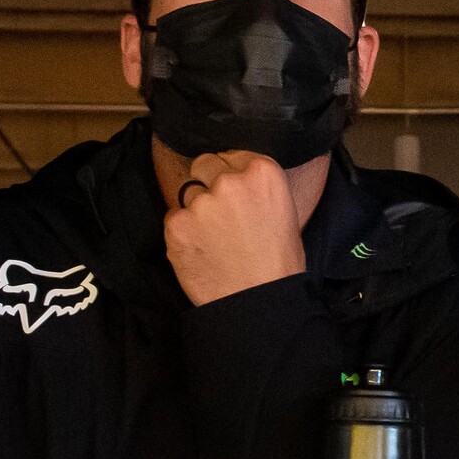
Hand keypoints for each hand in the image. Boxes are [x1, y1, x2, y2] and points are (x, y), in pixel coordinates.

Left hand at [163, 150, 307, 306]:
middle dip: (209, 184)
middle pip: (205, 164)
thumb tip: (235, 174)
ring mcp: (201, 203)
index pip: (233, 154)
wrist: (258, 303)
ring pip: (188, 194)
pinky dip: (183, 234)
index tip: (235, 193)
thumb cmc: (277, 264)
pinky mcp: (177, 225)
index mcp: (263, 173)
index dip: (231, 173)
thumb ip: (258, 187)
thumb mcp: (284, 212)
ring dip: (196, 212)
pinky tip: (202, 252)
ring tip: (215, 242)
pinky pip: (173, 219)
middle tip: (221, 216)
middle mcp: (230, 181)